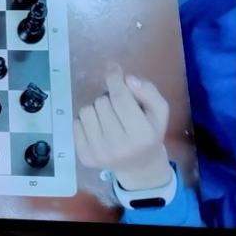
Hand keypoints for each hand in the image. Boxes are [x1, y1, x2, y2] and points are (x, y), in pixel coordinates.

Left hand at [74, 64, 171, 190]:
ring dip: (96, 109)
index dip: (114, 80)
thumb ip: (148, 91)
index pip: (120, 98)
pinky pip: (75, 124)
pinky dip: (86, 121)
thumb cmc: (149, 132)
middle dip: (109, 98)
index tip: (113, 70)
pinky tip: (99, 129)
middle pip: (102, 102)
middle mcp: (120, 146)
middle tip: (118, 108)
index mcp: (142, 134)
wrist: (139, 166)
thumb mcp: (159, 111)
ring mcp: (100, 153)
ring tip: (108, 118)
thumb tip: (127, 79)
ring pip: (86, 111)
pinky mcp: (85, 157)